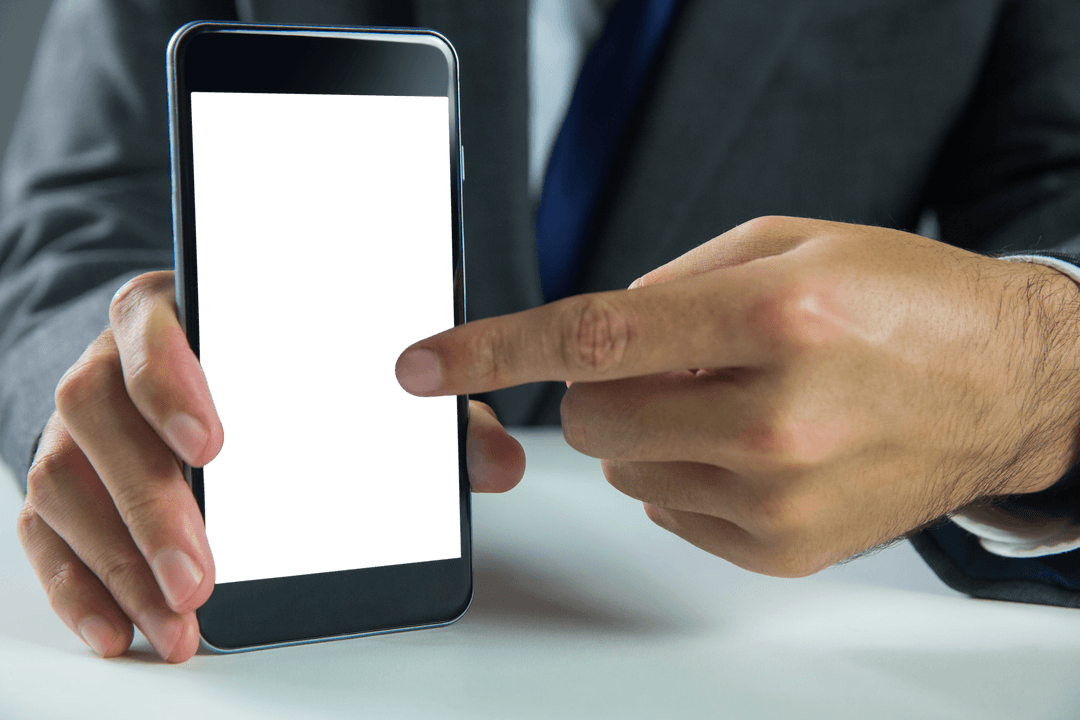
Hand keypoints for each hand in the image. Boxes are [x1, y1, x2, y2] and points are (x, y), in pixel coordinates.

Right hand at [17, 270, 525, 662]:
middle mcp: (112, 359)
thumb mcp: (348, 376)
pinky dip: (77, 584)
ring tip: (180, 619)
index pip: (155, 327)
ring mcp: (81, 421)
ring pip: (62, 479)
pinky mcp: (66, 476)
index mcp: (182, 312)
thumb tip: (500, 463)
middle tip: (202, 575)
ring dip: (117, 559)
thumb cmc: (278, 365)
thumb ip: (424, 412)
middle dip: (149, 503)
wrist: (193, 365)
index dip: (173, 381)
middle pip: (98, 415)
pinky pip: (42, 529)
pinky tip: (122, 629)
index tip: (213, 445)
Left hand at [396, 216, 1079, 576]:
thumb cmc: (902, 303)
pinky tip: (750, 445)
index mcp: (776, 316)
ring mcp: (780, 493)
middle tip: (664, 363)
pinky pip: (667, 511)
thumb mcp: (788, 245)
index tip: (424, 363)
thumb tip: (588, 333)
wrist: (1002, 386)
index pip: (594, 334)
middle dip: (600, 388)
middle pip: (590, 418)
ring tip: (729, 400)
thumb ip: (672, 285)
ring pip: (624, 468)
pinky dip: (683, 474)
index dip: (494, 349)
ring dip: (648, 430)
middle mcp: (776, 413)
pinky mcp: (784, 548)